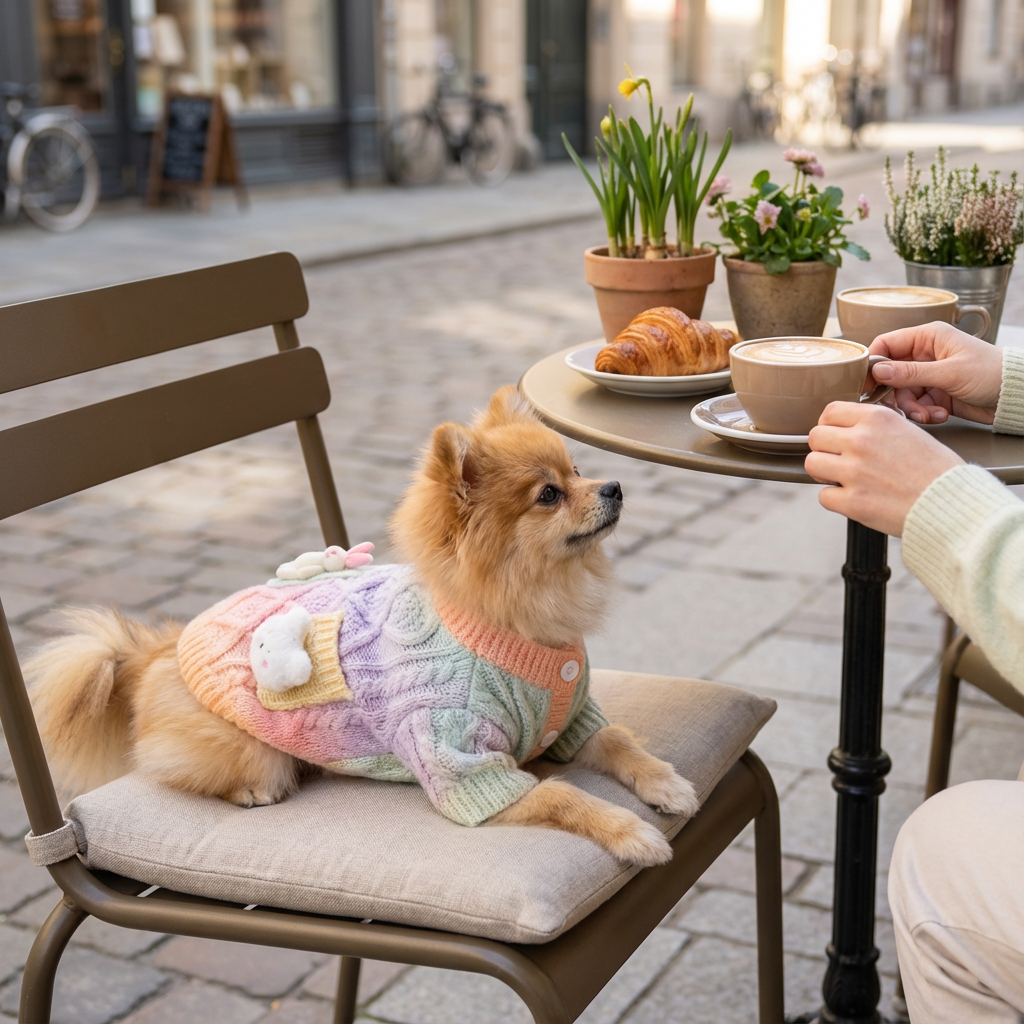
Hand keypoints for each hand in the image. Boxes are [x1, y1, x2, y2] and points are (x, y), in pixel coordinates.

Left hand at [805, 402, 962, 535]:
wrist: (952, 504)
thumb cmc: (936, 470)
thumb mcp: (909, 431)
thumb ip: (875, 427)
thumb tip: (845, 430)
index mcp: (878, 419)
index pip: (829, 412)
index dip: (830, 426)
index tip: (837, 436)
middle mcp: (862, 440)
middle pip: (814, 436)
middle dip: (824, 449)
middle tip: (840, 460)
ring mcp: (854, 471)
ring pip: (812, 463)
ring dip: (824, 473)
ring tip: (844, 478)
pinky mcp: (852, 501)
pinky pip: (823, 496)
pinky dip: (836, 500)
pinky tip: (855, 498)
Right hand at [868, 322, 1003, 424]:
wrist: (1016, 396)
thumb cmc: (992, 373)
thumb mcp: (949, 372)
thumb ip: (911, 373)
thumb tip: (878, 370)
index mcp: (928, 338)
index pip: (887, 344)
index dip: (873, 363)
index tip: (865, 384)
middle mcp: (926, 354)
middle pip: (891, 374)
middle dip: (896, 394)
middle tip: (900, 407)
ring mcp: (930, 375)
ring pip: (903, 393)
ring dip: (912, 408)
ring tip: (928, 415)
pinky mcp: (936, 394)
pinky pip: (917, 405)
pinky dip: (925, 413)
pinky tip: (939, 415)